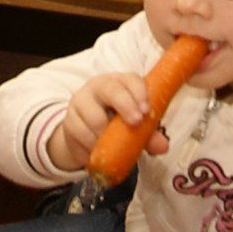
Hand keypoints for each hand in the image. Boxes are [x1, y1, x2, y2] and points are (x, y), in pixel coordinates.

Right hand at [48, 72, 166, 173]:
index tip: (147, 111)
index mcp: (119, 82)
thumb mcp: (135, 125)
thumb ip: (149, 134)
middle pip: (110, 89)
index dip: (139, 92)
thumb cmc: (117, 122)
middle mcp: (98, 87)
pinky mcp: (69, 121)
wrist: (85, 132)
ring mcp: (80, 102)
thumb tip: (163, 145)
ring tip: (113, 146)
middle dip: (125, 105)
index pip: (130, 79)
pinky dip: (92, 148)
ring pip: (94, 118)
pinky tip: (97, 152)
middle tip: (135, 122)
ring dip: (107, 136)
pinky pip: (81, 136)